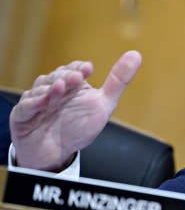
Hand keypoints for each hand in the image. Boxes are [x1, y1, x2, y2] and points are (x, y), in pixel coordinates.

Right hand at [10, 51, 141, 170]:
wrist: (58, 154)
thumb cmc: (79, 127)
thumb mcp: (104, 104)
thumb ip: (118, 81)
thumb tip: (136, 54)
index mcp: (71, 85)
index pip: (73, 69)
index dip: (79, 68)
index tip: (88, 69)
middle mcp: (53, 89)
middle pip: (57, 76)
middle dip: (67, 76)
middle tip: (77, 78)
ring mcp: (36, 102)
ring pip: (40, 88)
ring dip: (51, 87)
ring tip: (61, 87)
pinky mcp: (23, 116)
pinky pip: (26, 107)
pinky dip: (35, 103)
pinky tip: (45, 101)